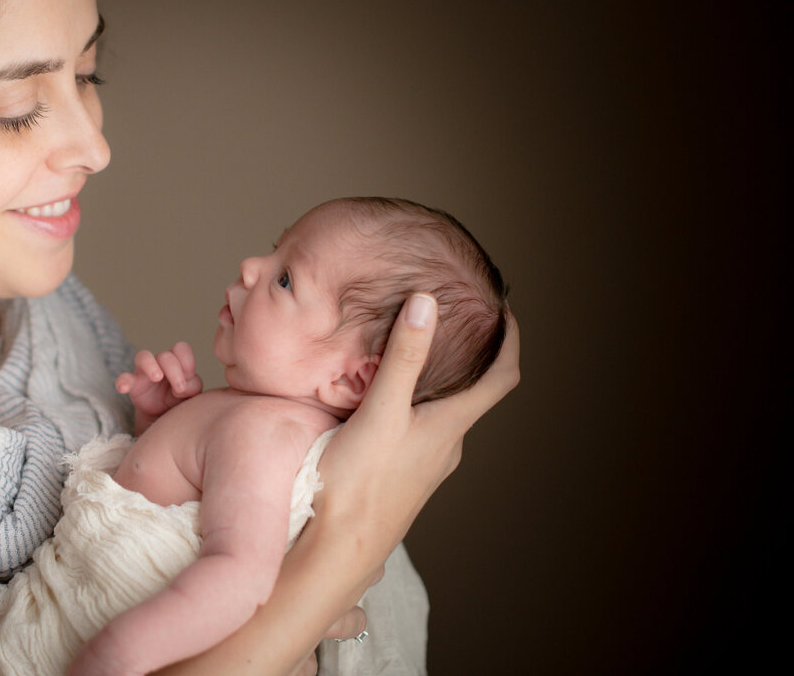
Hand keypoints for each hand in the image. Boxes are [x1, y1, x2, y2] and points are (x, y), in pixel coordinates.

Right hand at [116, 342, 201, 434]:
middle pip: (165, 355)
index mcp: (178, 362)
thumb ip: (193, 387)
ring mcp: (145, 372)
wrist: (162, 417)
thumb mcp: (191, 395)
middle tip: (178, 388)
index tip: (189, 378)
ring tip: (156, 377)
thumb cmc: (179, 400)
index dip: (186, 361)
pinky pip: (124, 378)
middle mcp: (161, 363)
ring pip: (143, 357)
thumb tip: (183, 386)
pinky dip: (123, 381)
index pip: (182, 349)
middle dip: (173, 369)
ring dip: (150, 365)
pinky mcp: (133, 384)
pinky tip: (124, 389)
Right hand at [315, 294, 519, 556]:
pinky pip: (422, 429)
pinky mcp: (404, 475)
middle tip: (458, 319)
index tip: (505, 309)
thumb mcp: (380, 410)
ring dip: (443, 380)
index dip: (512, 341)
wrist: (337, 548)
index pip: (502, 378)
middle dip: (474, 355)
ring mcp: (427, 464)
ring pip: (446, 412)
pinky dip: (419, 403)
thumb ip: (403, 357)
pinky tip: (389, 397)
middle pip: (476, 393)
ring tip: (422, 349)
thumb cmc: (359, 483)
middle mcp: (447, 446)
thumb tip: (428, 302)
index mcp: (451, 426)